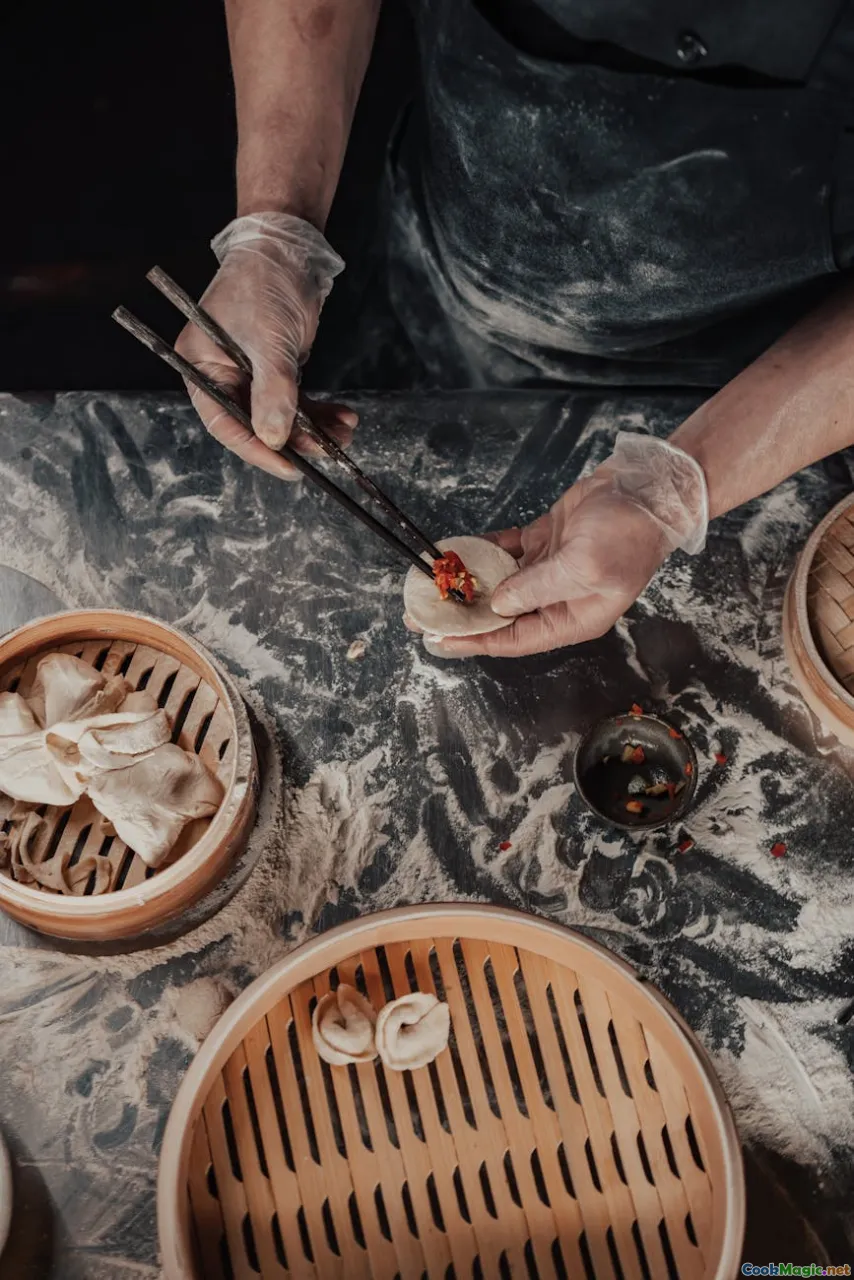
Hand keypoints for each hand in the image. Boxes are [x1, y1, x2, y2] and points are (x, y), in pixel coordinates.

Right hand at [175, 212, 353, 479]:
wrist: (287, 250)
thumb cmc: (264, 285)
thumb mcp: (268, 342)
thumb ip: (272, 392)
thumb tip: (276, 439)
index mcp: (201, 367)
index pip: (224, 422)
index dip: (256, 449)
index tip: (289, 468)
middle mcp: (221, 375)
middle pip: (254, 424)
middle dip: (293, 440)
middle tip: (326, 452)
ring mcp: (249, 374)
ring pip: (280, 416)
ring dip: (312, 429)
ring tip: (343, 436)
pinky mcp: (276, 370)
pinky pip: (296, 402)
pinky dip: (319, 413)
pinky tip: (343, 419)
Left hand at [416, 434, 707, 658]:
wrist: (648, 488)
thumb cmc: (628, 534)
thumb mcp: (583, 566)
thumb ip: (536, 587)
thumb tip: (499, 604)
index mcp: (573, 618)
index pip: (516, 639)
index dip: (477, 641)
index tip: (440, 641)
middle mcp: (559, 599)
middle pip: (503, 615)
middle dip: (464, 616)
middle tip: (422, 617)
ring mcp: (551, 569)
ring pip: (501, 584)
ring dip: (468, 584)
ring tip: (431, 587)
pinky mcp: (547, 541)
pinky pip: (506, 551)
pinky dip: (483, 551)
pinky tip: (455, 552)